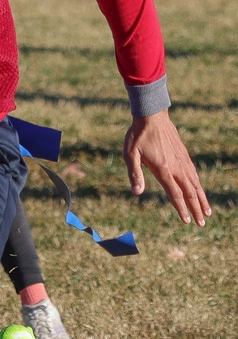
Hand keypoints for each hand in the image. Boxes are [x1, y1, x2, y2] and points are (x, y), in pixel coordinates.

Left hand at [123, 110, 209, 225]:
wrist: (152, 115)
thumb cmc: (138, 135)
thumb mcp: (130, 155)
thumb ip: (135, 174)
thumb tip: (137, 192)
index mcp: (163, 169)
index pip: (175, 194)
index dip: (181, 209)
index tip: (187, 221)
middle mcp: (176, 167)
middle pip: (189, 192)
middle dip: (196, 209)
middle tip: (202, 223)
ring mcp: (182, 160)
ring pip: (195, 184)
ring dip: (202, 199)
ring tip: (207, 212)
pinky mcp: (184, 154)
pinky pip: (194, 174)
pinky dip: (199, 185)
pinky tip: (199, 190)